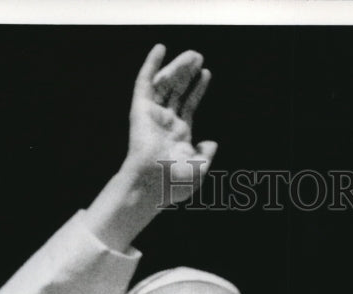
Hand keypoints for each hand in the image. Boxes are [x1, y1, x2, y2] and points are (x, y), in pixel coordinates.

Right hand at [123, 44, 216, 205]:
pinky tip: (160, 49)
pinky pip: (144, 82)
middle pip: (177, 90)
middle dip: (187, 73)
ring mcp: (152, 115)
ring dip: (177, 67)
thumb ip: (207, 155)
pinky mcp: (140, 110)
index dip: (197, 89)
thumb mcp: (200, 170)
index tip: (206, 73)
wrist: (153, 183)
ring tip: (193, 55)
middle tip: (198, 56)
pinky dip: (151, 64)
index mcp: (178, 136)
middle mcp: (165, 123)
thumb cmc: (175, 184)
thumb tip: (212, 143)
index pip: (188, 105)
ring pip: (165, 84)